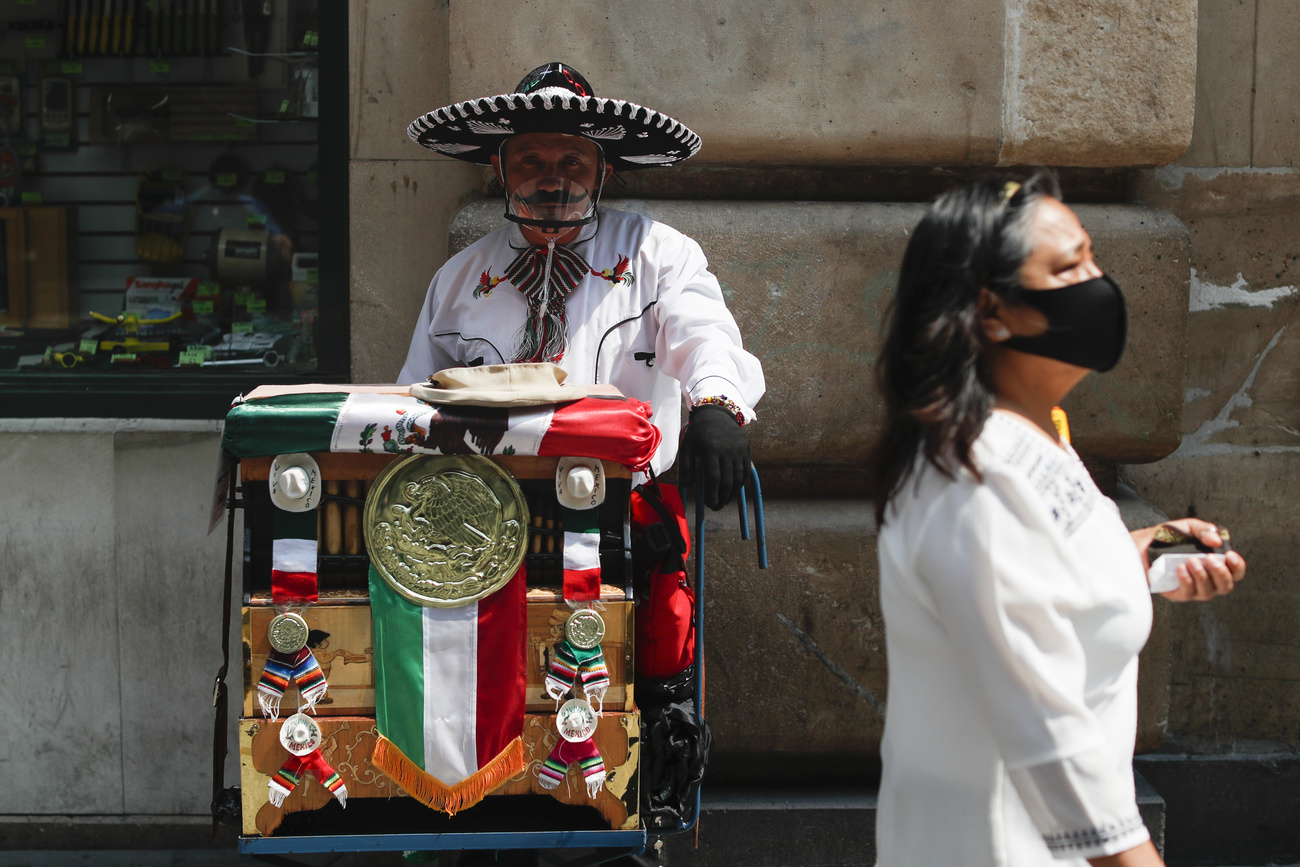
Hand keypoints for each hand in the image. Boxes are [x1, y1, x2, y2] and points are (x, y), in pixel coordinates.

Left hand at [678, 403, 750, 510]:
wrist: (716, 414)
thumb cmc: (698, 433)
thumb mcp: (687, 447)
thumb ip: (685, 467)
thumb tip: (686, 487)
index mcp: (711, 450)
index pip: (714, 478)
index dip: (712, 494)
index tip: (709, 504)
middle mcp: (727, 451)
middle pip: (727, 481)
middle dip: (722, 498)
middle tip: (716, 507)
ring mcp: (738, 451)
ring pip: (738, 478)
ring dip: (732, 494)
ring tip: (724, 501)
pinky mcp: (746, 451)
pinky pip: (745, 472)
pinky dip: (740, 484)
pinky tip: (733, 491)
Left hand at [1130, 518, 1245, 600]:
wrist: (1140, 545)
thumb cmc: (1167, 537)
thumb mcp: (1186, 527)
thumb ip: (1203, 530)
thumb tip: (1217, 540)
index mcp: (1214, 564)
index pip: (1235, 572)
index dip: (1237, 567)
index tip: (1229, 555)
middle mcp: (1207, 579)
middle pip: (1225, 586)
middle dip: (1220, 572)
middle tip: (1209, 558)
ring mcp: (1192, 588)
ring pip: (1208, 592)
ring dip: (1202, 576)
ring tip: (1190, 561)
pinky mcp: (1176, 594)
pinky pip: (1187, 593)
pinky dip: (1186, 581)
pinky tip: (1180, 569)